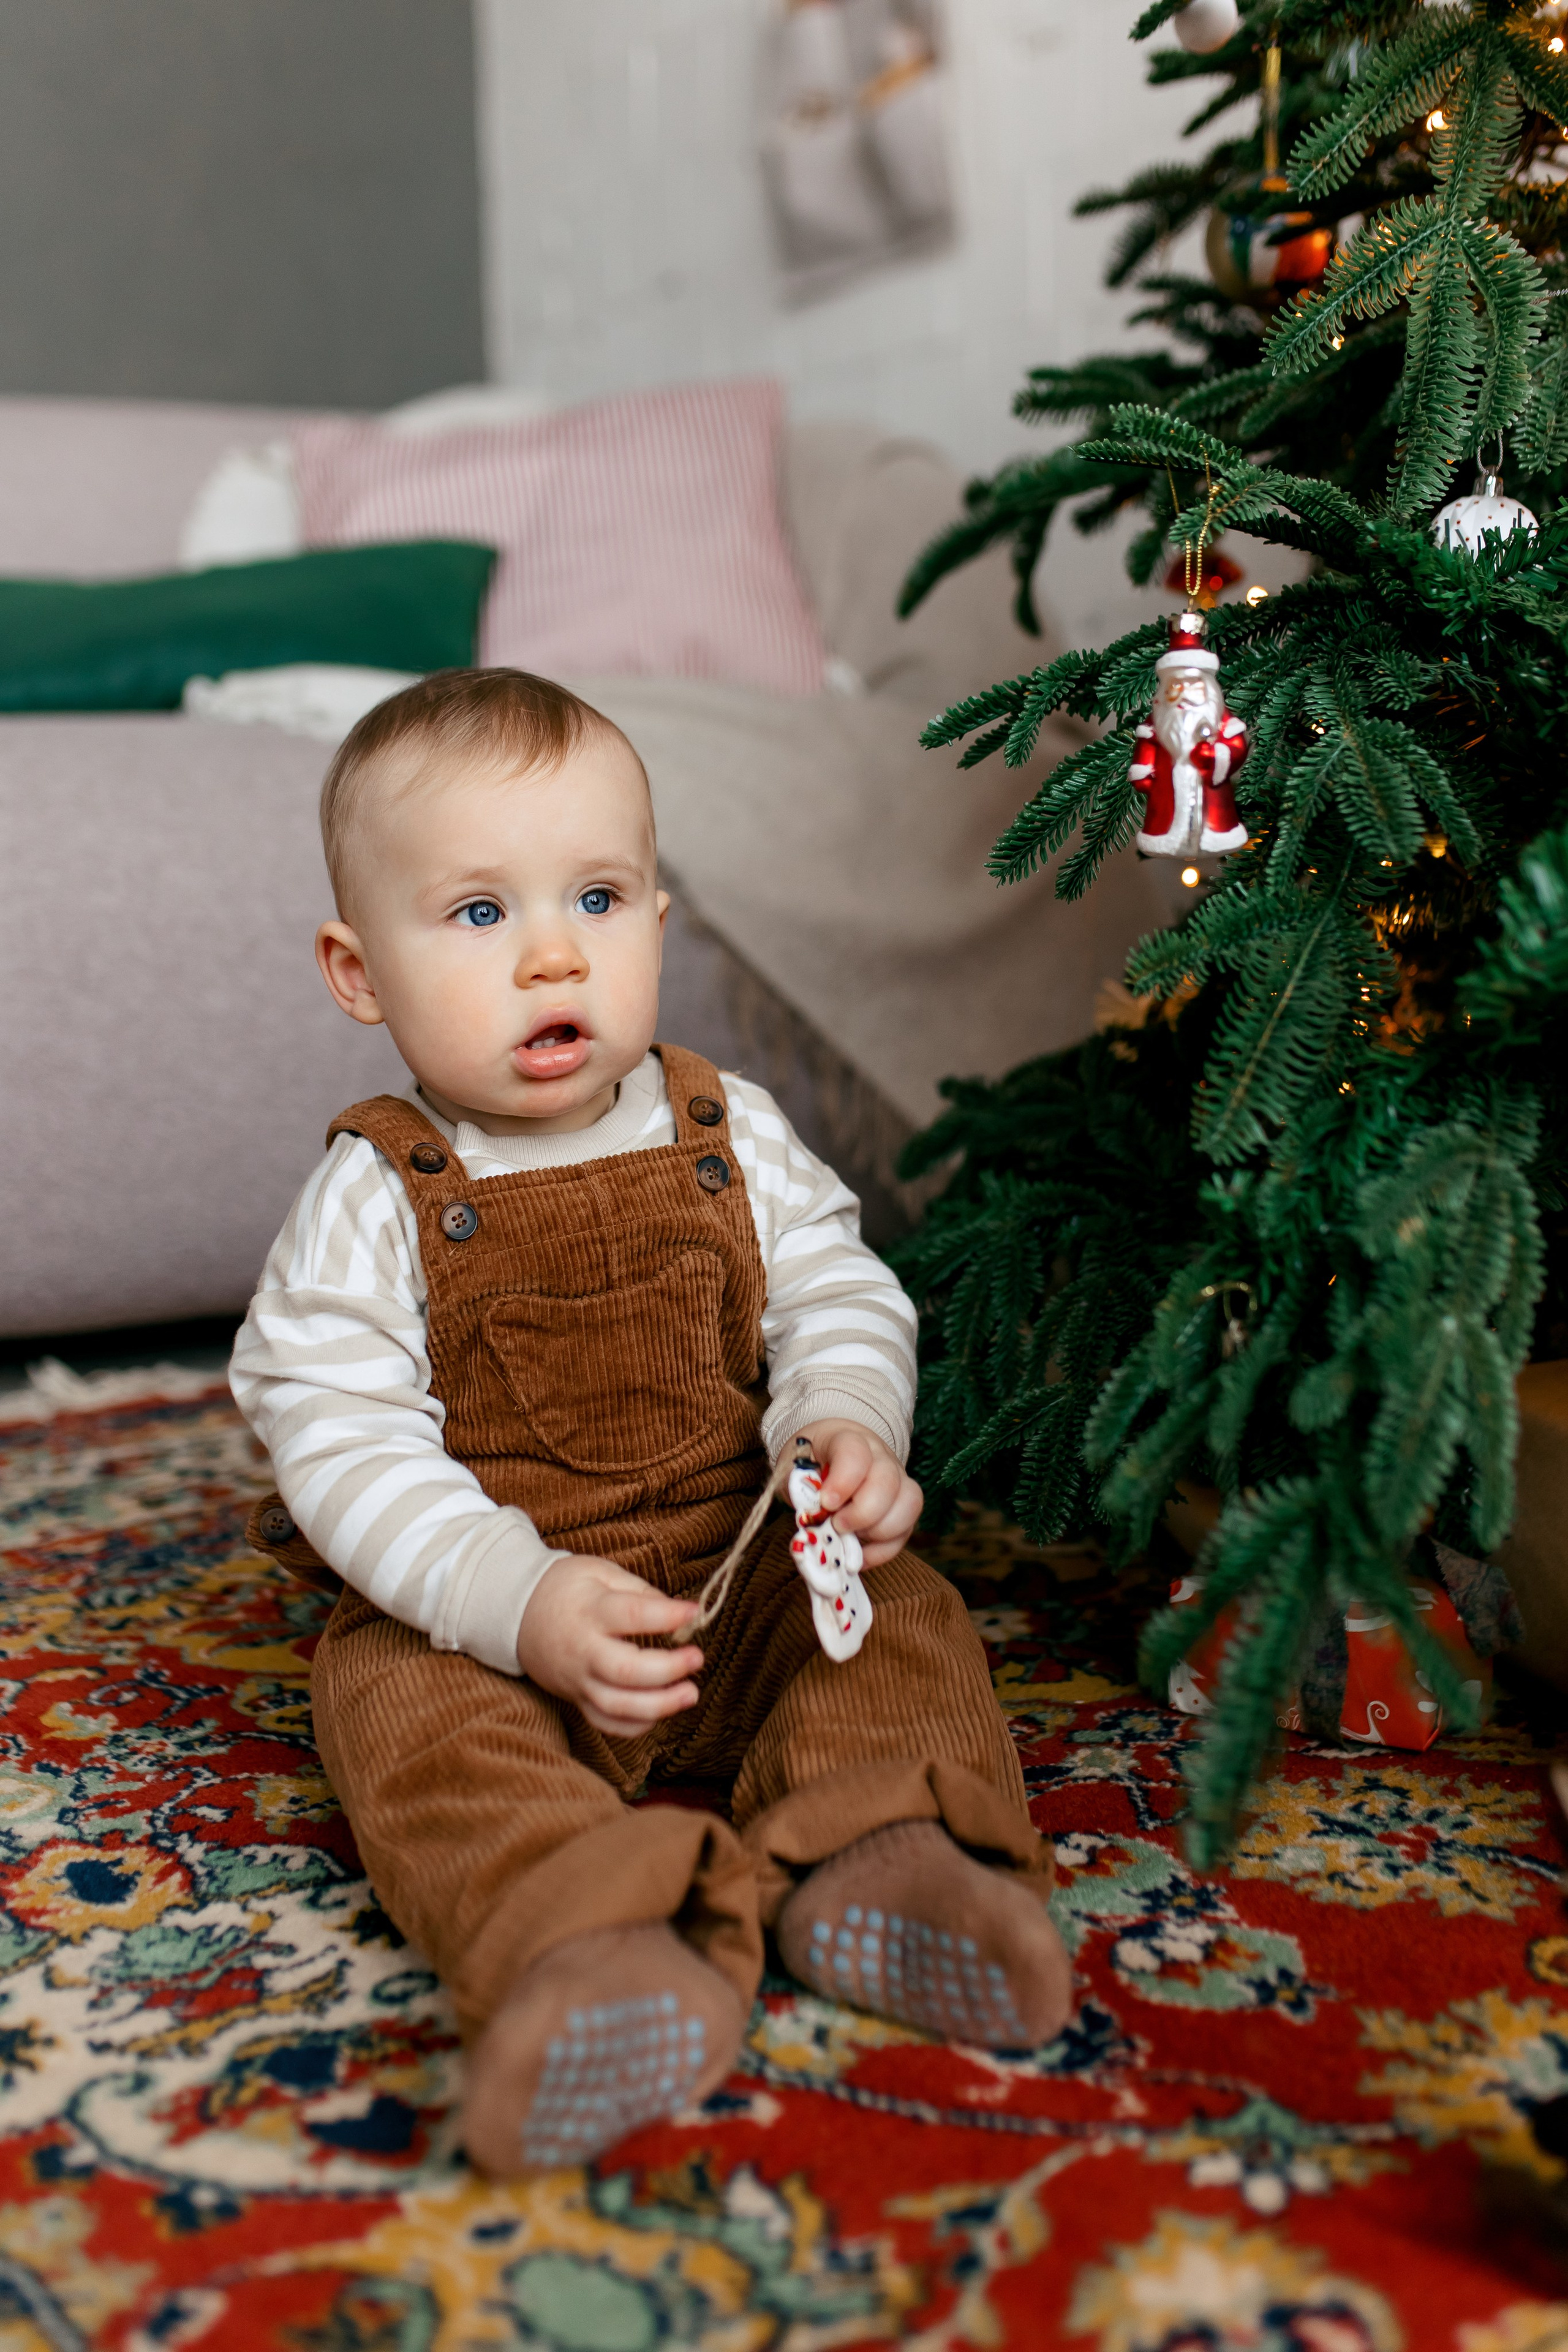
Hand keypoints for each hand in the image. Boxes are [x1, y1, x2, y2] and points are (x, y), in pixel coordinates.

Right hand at [516, 1554, 703, 1739]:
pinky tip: (661, 1712)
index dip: (667, 1615)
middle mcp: (583, 1650)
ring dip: (659, 1705)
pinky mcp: (576, 1699)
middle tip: (697, 1658)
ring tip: (690, 1693)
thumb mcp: (600, 1572)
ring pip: (617, 1705)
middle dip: (668, 1670)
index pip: (632, 1615)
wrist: (518, 1613)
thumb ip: (640, 1590)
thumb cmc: (567, 1588)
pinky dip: (636, 1726)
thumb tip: (678, 1612)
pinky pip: (605, 1723)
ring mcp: (578, 1680)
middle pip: (625, 1671)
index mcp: (591, 1610)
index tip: (694, 1613)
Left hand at [796, 1419, 921, 1567]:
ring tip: (850, 1537)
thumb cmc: (811, 1461)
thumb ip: (799, 1489)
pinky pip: (907, 1529)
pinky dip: (884, 1549)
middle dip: (862, 1513)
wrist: (829, 1453)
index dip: (843, 1482)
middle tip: (837, 1525)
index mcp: (848, 1439)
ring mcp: (898, 1479)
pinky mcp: (904, 1505)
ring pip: (909, 1504)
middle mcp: (880, 1456)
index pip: (855, 1454)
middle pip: (887, 1482)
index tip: (826, 1503)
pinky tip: (860, 1554)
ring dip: (878, 1531)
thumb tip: (811, 1518)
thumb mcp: (794, 1467)